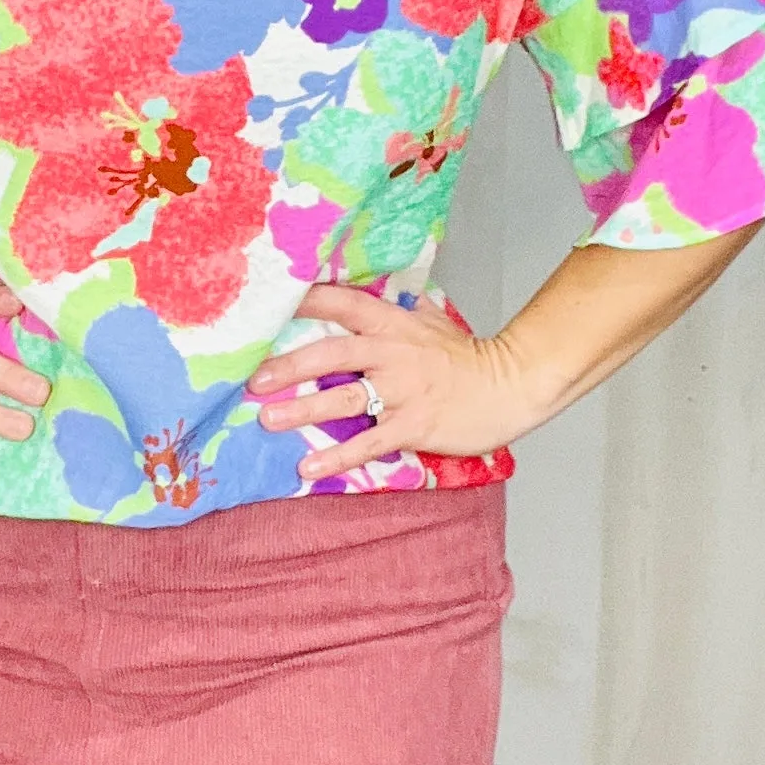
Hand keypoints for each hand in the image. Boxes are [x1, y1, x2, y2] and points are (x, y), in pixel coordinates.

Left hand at [244, 281, 521, 482]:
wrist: (511, 386)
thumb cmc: (469, 357)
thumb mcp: (433, 323)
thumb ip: (403, 311)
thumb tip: (385, 296)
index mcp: (394, 324)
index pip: (343, 303)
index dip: (306, 301)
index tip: (268, 304)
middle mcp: (393, 354)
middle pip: (333, 352)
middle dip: (290, 365)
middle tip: (253, 378)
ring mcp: (402, 391)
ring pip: (344, 398)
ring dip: (303, 410)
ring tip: (267, 420)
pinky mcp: (413, 426)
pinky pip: (369, 443)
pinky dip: (337, 457)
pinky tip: (308, 468)